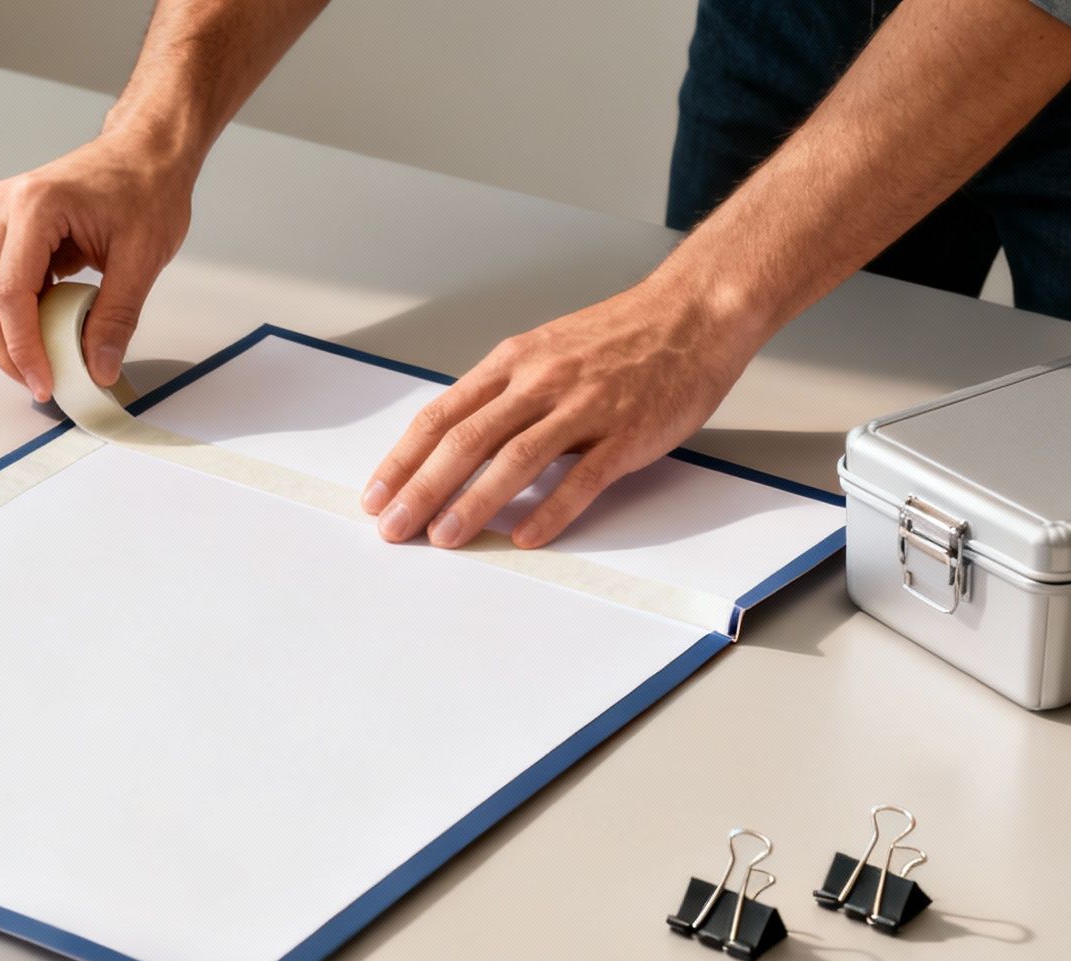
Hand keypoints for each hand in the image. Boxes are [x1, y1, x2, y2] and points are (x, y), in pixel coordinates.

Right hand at [0, 132, 196, 400]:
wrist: (147, 151)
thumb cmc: (148, 187)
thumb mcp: (142, 257)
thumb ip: (117, 316)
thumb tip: (97, 367)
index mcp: (34, 207)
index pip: (11, 294)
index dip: (23, 347)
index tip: (44, 382)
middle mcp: (5, 207)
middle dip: (7, 349)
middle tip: (39, 384)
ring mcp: (2, 215)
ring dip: (8, 335)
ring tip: (42, 366)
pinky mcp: (10, 228)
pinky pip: (1, 282)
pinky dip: (18, 316)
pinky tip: (45, 336)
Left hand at [359, 282, 756, 548]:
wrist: (693, 312)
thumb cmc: (621, 335)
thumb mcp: (547, 350)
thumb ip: (505, 394)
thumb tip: (459, 442)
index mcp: (513, 363)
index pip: (441, 416)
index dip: (403, 459)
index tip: (376, 495)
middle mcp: (539, 383)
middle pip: (465, 441)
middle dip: (421, 490)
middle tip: (393, 529)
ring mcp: (583, 408)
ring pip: (514, 460)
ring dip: (473, 503)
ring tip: (443, 538)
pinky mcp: (626, 433)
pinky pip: (581, 478)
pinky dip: (549, 510)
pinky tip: (524, 536)